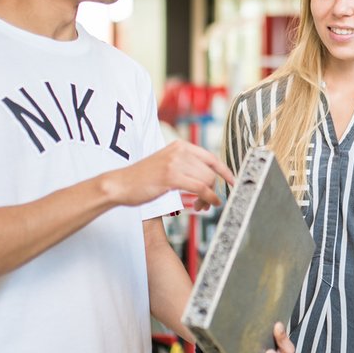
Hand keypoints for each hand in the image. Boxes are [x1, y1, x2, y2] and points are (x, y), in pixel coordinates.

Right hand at [108, 140, 234, 208]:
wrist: (120, 184)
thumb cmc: (142, 179)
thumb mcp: (166, 164)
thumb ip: (185, 166)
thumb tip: (207, 178)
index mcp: (180, 146)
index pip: (211, 157)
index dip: (225, 171)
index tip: (233, 182)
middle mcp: (179, 151)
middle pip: (210, 172)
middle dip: (213, 189)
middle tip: (207, 204)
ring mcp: (175, 162)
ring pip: (206, 180)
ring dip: (208, 197)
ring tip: (201, 206)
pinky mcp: (171, 176)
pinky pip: (200, 188)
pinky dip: (208, 198)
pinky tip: (207, 204)